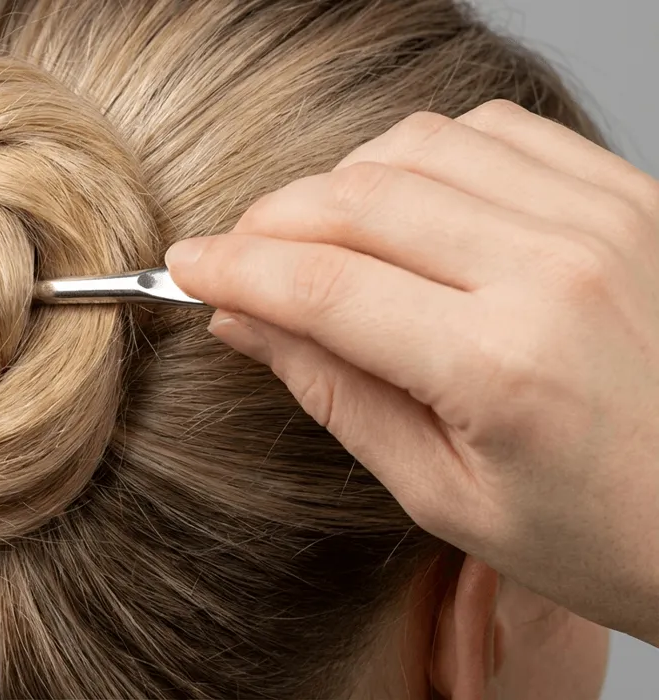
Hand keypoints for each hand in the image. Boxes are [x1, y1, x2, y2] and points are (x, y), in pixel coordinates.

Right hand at [166, 100, 658, 643]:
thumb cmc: (606, 532)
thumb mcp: (445, 496)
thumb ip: (335, 395)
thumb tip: (245, 322)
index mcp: (499, 367)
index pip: (320, 285)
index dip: (232, 268)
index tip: (184, 267)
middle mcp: (552, 271)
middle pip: (357, 200)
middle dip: (268, 220)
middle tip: (234, 255)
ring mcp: (601, 219)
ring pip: (415, 147)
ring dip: (339, 182)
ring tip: (315, 235)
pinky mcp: (629, 194)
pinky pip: (493, 132)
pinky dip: (424, 154)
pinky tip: (405, 203)